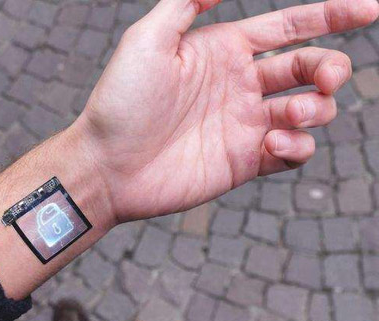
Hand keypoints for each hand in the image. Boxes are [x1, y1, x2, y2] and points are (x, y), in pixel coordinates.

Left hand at [74, 0, 378, 222]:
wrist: (107, 165)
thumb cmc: (120, 101)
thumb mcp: (148, 39)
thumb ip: (187, 2)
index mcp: (224, 51)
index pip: (290, 27)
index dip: (333, 15)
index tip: (371, 8)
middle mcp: (239, 86)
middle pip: (307, 68)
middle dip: (330, 68)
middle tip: (326, 78)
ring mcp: (243, 125)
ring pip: (308, 111)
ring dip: (317, 108)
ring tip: (294, 114)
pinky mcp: (244, 162)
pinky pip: (292, 153)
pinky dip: (298, 146)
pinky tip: (273, 144)